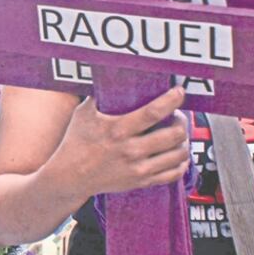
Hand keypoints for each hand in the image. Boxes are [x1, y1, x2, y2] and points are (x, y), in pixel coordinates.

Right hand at [55, 87, 189, 196]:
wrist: (69, 177)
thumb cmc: (76, 142)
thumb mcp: (83, 113)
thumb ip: (98, 95)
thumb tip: (109, 73)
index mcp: (117, 130)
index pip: (154, 112)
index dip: (172, 100)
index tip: (179, 92)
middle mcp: (130, 150)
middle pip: (173, 134)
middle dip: (181, 121)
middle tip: (177, 116)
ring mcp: (137, 168)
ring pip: (178, 154)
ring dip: (183, 141)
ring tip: (178, 134)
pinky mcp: (140, 181)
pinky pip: (173, 174)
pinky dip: (182, 163)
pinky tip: (177, 154)